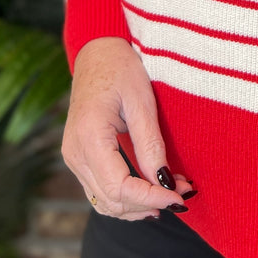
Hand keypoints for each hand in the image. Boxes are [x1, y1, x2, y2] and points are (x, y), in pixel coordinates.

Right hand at [61, 37, 193, 219]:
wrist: (96, 52)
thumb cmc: (120, 68)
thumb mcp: (141, 101)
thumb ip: (150, 145)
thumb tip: (165, 183)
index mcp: (89, 136)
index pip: (119, 187)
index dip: (151, 198)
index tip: (180, 196)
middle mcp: (75, 153)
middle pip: (112, 201)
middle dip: (149, 203)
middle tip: (183, 193)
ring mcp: (73, 157)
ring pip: (104, 202)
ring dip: (139, 205)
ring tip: (172, 193)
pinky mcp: (79, 157)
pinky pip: (100, 191)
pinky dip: (126, 198)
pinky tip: (150, 192)